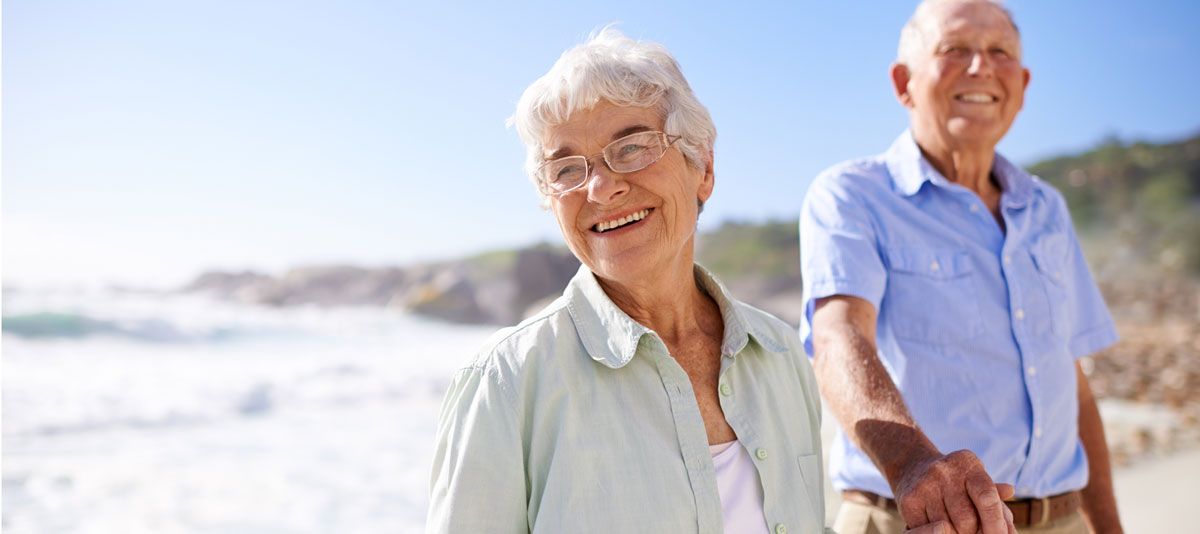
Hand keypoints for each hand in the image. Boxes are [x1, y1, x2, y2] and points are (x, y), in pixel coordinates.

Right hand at [894, 449, 1015, 533]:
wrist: (912, 464)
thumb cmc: (955, 480)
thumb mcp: (976, 480)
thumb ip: (996, 503)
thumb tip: (1012, 531)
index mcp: (967, 463)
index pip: (987, 497)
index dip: (996, 522)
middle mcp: (944, 471)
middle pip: (967, 520)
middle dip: (974, 532)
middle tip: (973, 529)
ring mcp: (924, 485)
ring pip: (947, 528)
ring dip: (955, 533)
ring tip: (955, 525)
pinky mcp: (909, 501)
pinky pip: (928, 530)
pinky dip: (937, 532)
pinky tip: (938, 525)